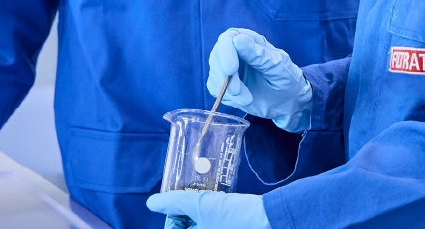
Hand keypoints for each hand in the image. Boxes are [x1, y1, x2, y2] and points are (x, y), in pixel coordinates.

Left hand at [145, 191, 267, 228]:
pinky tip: (218, 204)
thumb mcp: (201, 204)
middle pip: (188, 228)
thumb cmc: (235, 216)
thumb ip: (174, 202)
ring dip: (199, 216)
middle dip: (186, 216)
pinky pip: (214, 226)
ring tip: (205, 199)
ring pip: (201, 226)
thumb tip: (152, 202)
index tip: (179, 205)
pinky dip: (212, 218)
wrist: (272, 220)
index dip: (173, 219)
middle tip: (191, 199)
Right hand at [207, 28, 311, 132]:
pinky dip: (226, 96)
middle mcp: (235, 51)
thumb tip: (238, 39)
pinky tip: (242, 99)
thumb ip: (259, 55)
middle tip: (238, 92)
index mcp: (250, 41)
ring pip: (215, 74)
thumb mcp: (278, 67)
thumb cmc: (287, 80)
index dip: (226, 52)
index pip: (228, 39)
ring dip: (228, 90)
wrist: (288, 103)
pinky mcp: (223, 84)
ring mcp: (227, 67)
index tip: (231, 70)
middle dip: (226, 77)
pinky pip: (214, 88)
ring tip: (248, 99)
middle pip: (216, 57)